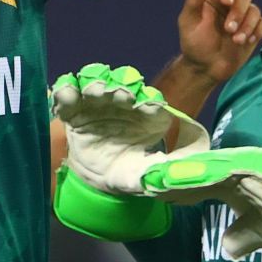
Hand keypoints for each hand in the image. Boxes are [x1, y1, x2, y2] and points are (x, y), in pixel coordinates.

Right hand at [51, 64, 209, 193]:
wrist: (100, 177)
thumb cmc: (129, 173)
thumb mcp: (146, 177)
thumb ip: (163, 173)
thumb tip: (195, 176)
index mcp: (150, 117)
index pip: (152, 103)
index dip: (150, 102)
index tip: (147, 105)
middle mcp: (125, 104)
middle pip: (124, 87)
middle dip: (121, 87)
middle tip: (121, 93)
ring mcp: (99, 104)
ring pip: (96, 86)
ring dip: (95, 84)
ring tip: (93, 90)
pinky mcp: (75, 111)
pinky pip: (68, 98)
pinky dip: (66, 92)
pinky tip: (66, 92)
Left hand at [176, 0, 261, 85]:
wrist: (205, 68)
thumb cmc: (194, 44)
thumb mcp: (187, 22)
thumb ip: (193, 1)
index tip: (226, 2)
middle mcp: (230, 4)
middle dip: (239, 10)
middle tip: (229, 29)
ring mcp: (243, 16)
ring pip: (255, 9)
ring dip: (248, 24)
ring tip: (236, 41)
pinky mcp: (253, 30)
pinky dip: (256, 31)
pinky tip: (246, 41)